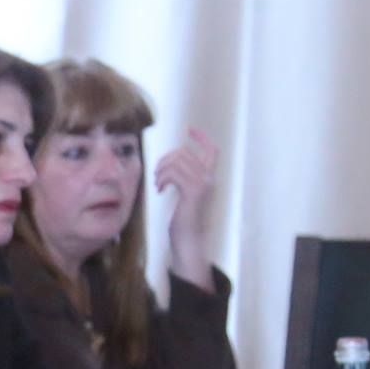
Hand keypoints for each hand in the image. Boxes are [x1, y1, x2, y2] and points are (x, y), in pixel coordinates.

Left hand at [156, 127, 218, 288]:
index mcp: (209, 177)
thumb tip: (171, 162)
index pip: (212, 149)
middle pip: (184, 153)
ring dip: (161, 170)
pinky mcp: (193, 192)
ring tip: (158, 183)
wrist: (187, 239)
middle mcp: (209, 178)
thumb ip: (183, 178)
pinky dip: (162, 178)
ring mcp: (202, 184)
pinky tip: (160, 190)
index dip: (201, 137)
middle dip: (165, 160)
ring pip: (177, 160)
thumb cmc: (183, 219)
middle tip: (157, 176)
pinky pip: (173, 172)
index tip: (189, 129)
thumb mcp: (184, 194)